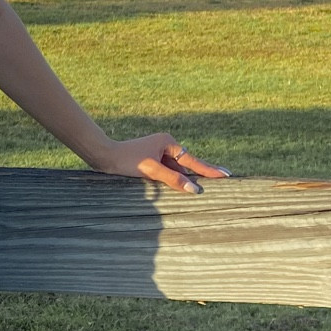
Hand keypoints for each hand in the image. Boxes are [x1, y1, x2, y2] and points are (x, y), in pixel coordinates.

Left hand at [91, 132, 228, 194]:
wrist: (104, 155)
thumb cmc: (126, 160)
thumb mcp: (152, 170)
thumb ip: (173, 180)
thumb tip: (194, 189)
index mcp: (168, 142)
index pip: (192, 161)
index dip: (209, 170)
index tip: (226, 174)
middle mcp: (165, 145)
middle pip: (186, 164)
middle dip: (202, 173)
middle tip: (225, 177)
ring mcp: (158, 152)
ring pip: (176, 170)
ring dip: (184, 179)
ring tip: (207, 187)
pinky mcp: (151, 160)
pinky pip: (167, 171)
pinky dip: (173, 180)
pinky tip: (182, 188)